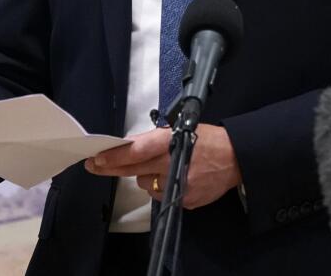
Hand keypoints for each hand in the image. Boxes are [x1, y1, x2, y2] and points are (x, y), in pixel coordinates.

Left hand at [85, 124, 240, 209]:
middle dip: (112, 167)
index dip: (115, 156)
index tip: (97, 158)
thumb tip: (130, 146)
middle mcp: (172, 165)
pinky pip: (161, 195)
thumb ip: (156, 140)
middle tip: (95, 165)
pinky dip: (162, 186)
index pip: (137, 151)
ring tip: (162, 166)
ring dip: (147, 176)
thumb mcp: (182, 129)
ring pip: (146, 184)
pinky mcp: (184, 200)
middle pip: (134, 170)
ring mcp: (178, 186)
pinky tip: (175, 177)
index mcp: (171, 143)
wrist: (236, 159)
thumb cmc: (208, 140)